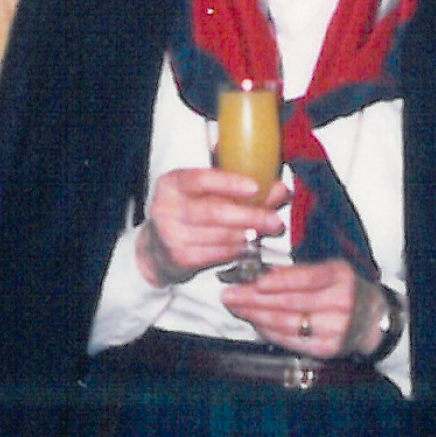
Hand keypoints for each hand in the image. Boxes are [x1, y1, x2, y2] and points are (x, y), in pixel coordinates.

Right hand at [139, 167, 286, 285]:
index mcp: (172, 182)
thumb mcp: (206, 193)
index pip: (202, 179)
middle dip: (250, 216)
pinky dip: (236, 251)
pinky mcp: (177, 257)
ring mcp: (169, 234)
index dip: (230, 183)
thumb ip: (240, 188)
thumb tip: (279, 188)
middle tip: (275, 221)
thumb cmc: (190, 213)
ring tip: (266, 233)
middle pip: (214, 211)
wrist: (156, 249)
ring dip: (248, 236)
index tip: (256, 187)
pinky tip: (248, 247)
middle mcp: (166, 206)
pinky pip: (216, 255)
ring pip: (219, 236)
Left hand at [220, 258, 373, 359]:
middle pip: (291, 303)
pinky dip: (268, 332)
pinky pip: (291, 341)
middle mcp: (341, 303)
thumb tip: (256, 271)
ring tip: (236, 308)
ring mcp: (335, 329)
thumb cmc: (342, 289)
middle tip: (229, 295)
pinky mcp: (328, 349)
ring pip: (287, 324)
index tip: (252, 281)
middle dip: (255, 299)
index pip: (307, 278)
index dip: (278, 281)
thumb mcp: (328, 270)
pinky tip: (255, 323)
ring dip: (256, 316)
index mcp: (340, 277)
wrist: (373, 319)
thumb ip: (294, 271)